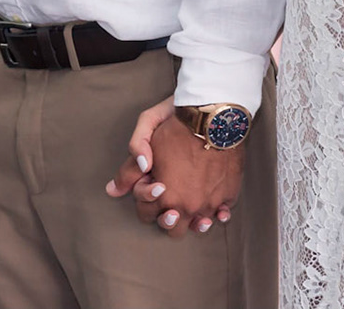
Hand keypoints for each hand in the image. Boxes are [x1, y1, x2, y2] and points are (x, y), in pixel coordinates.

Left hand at [105, 98, 239, 235]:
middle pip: (173, 229)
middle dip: (168, 217)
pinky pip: (224, 214)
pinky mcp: (229, 194)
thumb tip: (113, 191)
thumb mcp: (144, 137)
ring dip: (194, 220)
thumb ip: (128, 168)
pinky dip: (219, 213)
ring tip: (193, 206)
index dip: (145, 199)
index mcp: (164, 195)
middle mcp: (187, 205)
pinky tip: (215, 208)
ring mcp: (210, 202)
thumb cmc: (179, 123)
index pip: (146, 214)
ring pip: (199, 226)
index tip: (154, 184)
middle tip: (170, 199)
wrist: (218, 115)